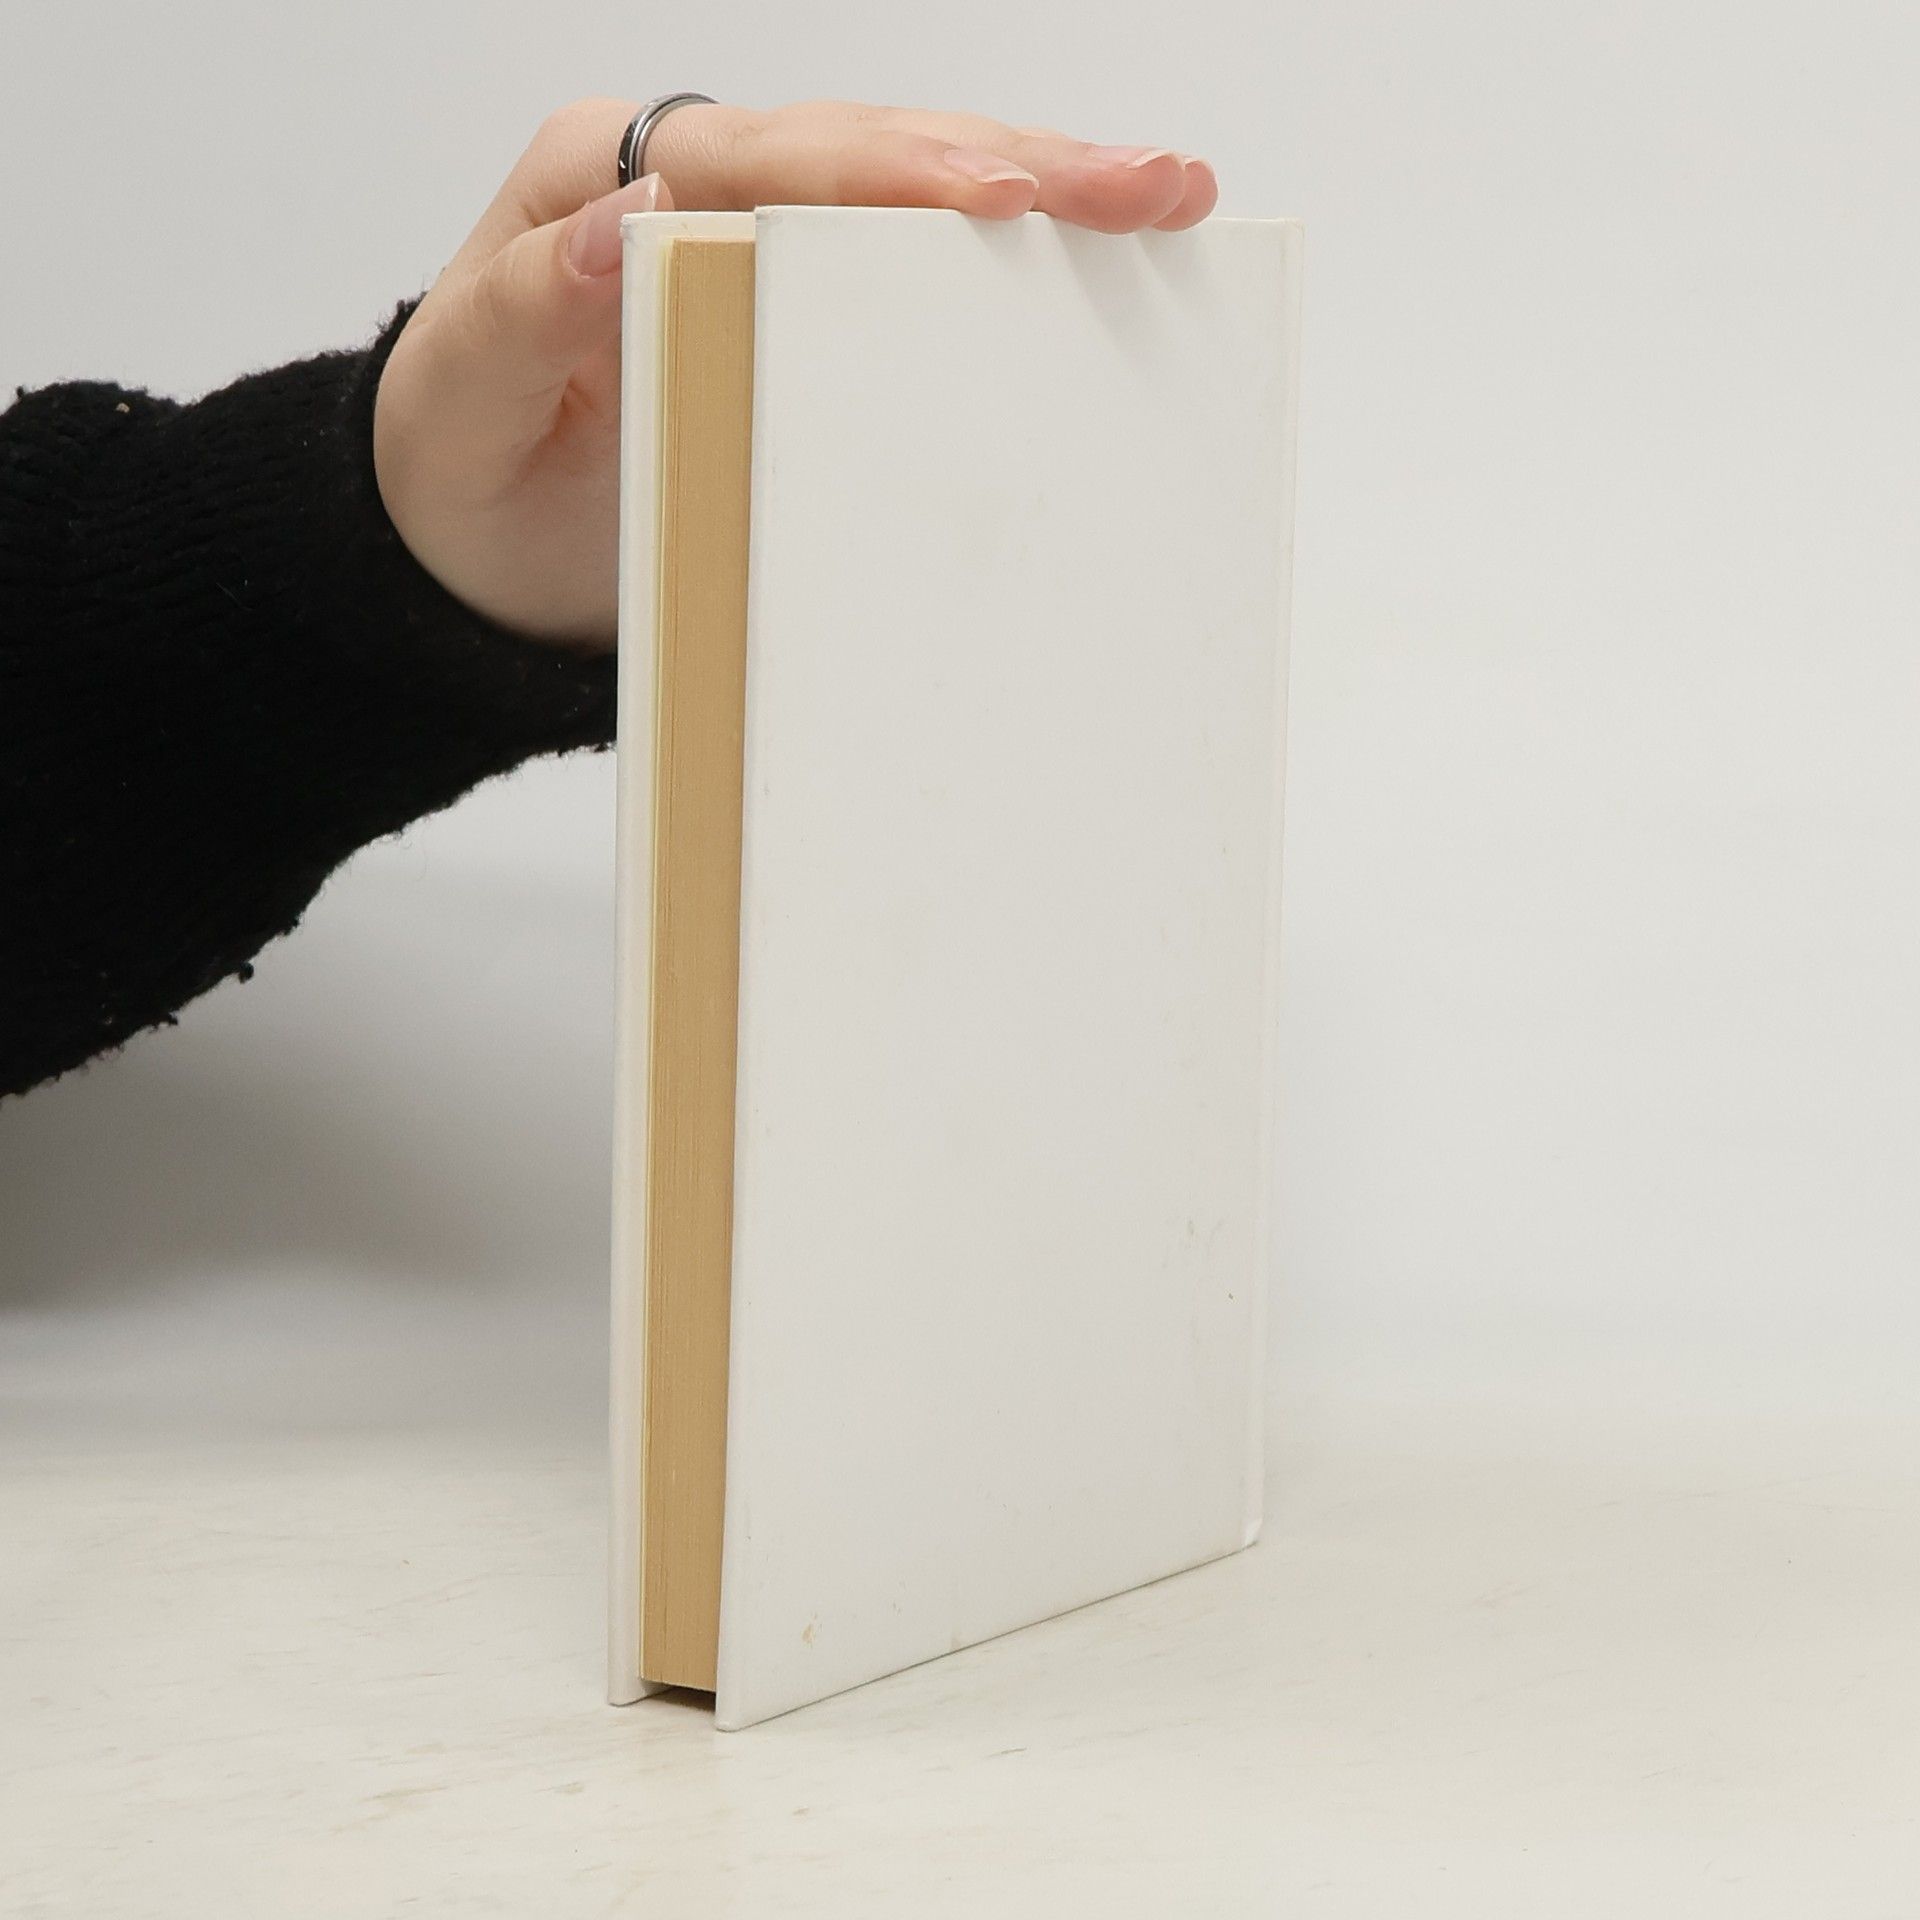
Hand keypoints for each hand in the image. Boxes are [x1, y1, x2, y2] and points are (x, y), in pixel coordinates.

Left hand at [374, 99, 1218, 646]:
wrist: (465, 539)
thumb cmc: (462, 472)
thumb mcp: (459, 406)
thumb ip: (518, 314)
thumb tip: (621, 228)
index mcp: (608, 183)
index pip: (772, 157)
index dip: (893, 171)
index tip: (1001, 195)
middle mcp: (689, 183)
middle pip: (872, 148)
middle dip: (1020, 160)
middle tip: (1151, 185)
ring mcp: (754, 239)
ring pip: (912, 186)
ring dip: (1044, 191)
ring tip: (1166, 199)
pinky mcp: (796, 302)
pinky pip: (909, 262)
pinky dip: (1008, 256)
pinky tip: (1096, 253)